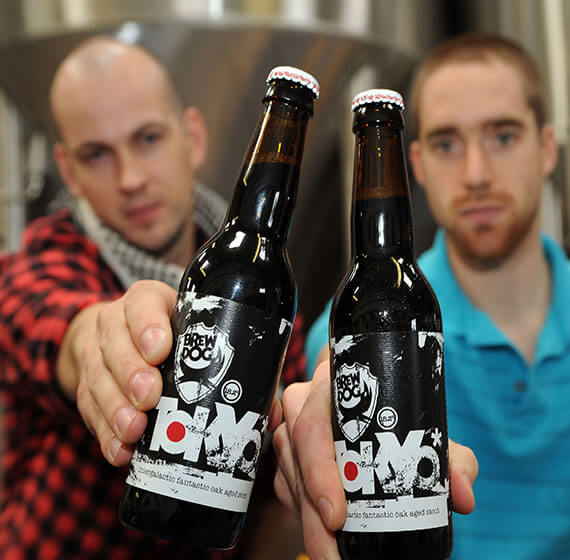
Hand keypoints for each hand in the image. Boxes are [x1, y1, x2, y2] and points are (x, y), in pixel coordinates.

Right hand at [58, 279, 284, 466]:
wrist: (121, 336)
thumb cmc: (173, 335)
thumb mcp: (195, 331)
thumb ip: (230, 363)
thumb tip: (271, 409)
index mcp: (148, 302)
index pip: (143, 303)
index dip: (148, 325)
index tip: (161, 350)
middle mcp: (117, 324)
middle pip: (116, 344)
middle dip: (132, 373)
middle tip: (150, 398)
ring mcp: (98, 355)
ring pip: (98, 378)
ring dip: (115, 408)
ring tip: (135, 431)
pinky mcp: (88, 385)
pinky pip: (89, 408)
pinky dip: (104, 432)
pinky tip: (120, 450)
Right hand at [273, 360, 477, 558]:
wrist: (367, 402)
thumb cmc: (395, 412)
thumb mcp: (425, 428)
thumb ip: (452, 458)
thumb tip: (463, 496)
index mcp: (333, 386)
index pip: (313, 424)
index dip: (320, 471)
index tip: (337, 515)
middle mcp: (304, 404)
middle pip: (295, 457)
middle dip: (312, 513)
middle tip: (333, 552)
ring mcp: (290, 430)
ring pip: (289, 478)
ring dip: (307, 520)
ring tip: (331, 553)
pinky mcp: (288, 456)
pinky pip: (287, 488)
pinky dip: (303, 515)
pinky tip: (323, 535)